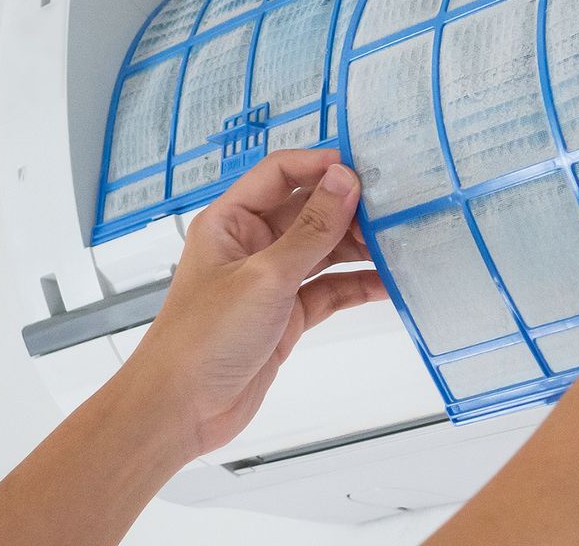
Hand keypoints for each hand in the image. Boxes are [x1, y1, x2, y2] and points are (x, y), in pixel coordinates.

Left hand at [118, 149, 387, 459]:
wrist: (179, 411)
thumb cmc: (202, 339)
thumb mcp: (265, 276)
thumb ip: (311, 229)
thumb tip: (344, 180)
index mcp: (230, 221)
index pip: (279, 174)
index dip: (319, 165)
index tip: (362, 169)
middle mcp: (251, 245)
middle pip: (308, 211)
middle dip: (348, 208)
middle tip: (392, 208)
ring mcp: (270, 281)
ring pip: (323, 250)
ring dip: (358, 247)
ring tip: (398, 242)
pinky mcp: (286, 315)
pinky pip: (328, 289)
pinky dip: (356, 285)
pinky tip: (386, 283)